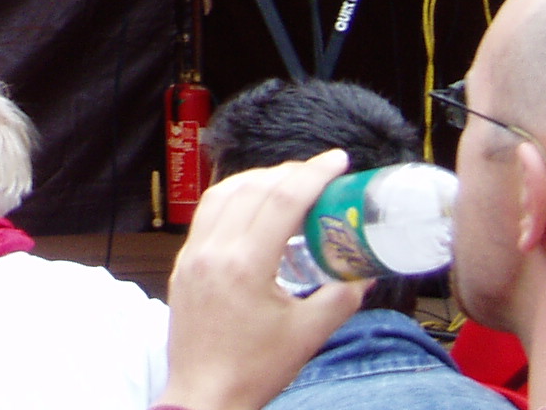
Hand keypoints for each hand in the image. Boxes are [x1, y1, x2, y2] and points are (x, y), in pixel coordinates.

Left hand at [161, 150, 368, 409]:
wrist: (204, 396)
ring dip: (256, 180)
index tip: (337, 159)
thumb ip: (341, 298)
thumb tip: (362, 271)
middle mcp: (213, 250)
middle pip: (252, 188)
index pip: (282, 199)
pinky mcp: (182, 264)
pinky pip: (205, 214)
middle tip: (318, 172)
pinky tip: (250, 207)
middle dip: (288, 172)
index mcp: (245, 264)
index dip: (313, 173)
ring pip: (222, 194)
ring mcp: (192, 255)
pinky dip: (231, 198)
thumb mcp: (309, 335)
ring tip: (286, 183)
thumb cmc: (256, 370)